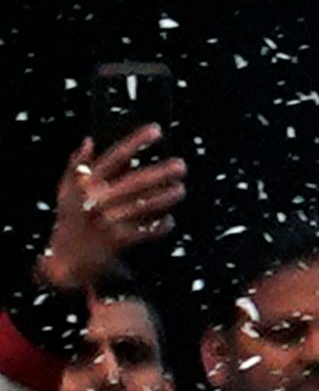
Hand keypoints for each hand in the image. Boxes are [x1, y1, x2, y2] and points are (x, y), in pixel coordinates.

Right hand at [41, 124, 178, 299]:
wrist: (65, 260)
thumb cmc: (69, 222)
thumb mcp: (65, 192)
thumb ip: (77, 166)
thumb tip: (89, 140)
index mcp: (85, 185)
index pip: (114, 157)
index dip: (136, 142)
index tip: (156, 130)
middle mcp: (97, 200)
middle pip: (135, 181)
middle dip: (160, 172)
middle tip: (181, 165)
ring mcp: (109, 221)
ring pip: (144, 205)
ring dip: (166, 197)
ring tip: (180, 189)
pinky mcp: (119, 241)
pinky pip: (147, 230)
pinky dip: (160, 225)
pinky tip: (169, 219)